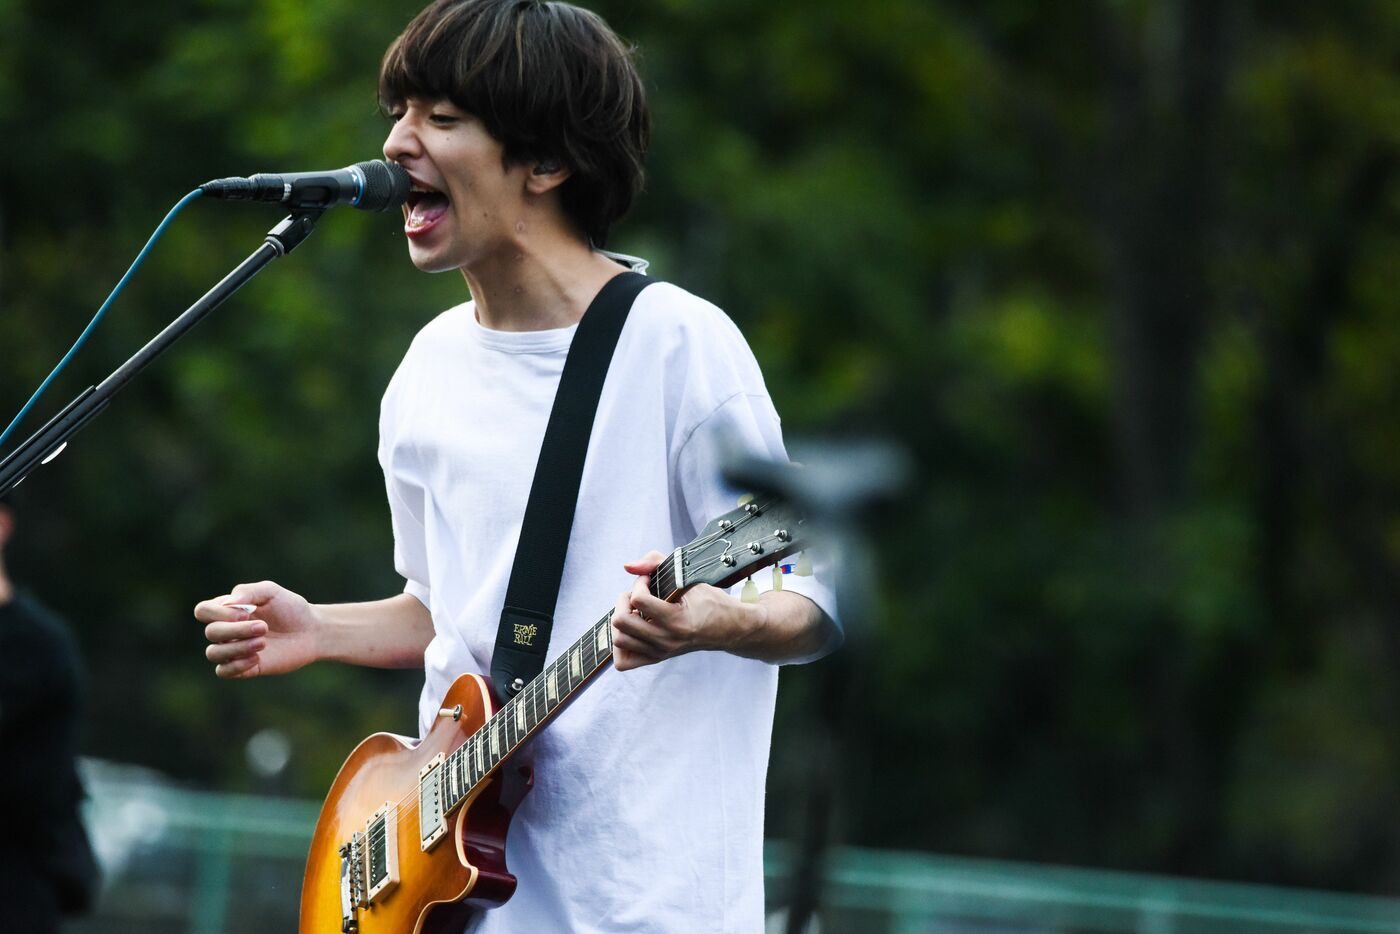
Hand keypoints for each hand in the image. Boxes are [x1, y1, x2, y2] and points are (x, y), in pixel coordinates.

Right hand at [193, 580, 319, 678]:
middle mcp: (226, 631)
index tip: (245, 612)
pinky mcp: (244, 668)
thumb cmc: (290, 608)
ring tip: (263, 642)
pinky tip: (257, 658)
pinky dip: (236, 666)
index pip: (203, 611)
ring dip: (237, 648)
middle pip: (211, 632)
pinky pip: (223, 672)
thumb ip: (248, 591)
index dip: (218, 613)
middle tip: (264, 627)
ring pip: (213, 654)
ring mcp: (234, 650)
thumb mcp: (271, 592)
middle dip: (236, 630)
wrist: (311, 631)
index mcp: (228, 610)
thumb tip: (228, 603)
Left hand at [609, 550, 754, 670]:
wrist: (729, 629)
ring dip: (622, 619)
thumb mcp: (690, 577)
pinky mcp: (657, 658)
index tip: (650, 579)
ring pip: (619, 640)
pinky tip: (634, 628)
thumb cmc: (712, 602)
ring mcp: (661, 652)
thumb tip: (628, 566)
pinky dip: (622, 643)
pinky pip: (624, 661)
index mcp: (676, 620)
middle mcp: (666, 640)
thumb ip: (658, 562)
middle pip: (621, 621)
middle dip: (624, 600)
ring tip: (637, 611)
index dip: (640, 582)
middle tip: (639, 594)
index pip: (638, 600)